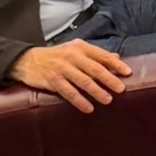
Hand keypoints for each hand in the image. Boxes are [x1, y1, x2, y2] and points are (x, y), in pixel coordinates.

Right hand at [8, 40, 130, 112]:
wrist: (28, 60)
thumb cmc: (56, 55)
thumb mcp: (75, 49)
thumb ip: (95, 54)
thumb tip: (116, 57)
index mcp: (80, 47)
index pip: (102, 55)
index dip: (116, 64)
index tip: (128, 72)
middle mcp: (72, 56)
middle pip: (95, 69)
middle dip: (109, 79)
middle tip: (121, 89)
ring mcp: (62, 69)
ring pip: (83, 81)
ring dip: (97, 91)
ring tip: (108, 100)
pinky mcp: (53, 81)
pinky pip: (69, 92)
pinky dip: (80, 101)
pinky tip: (89, 108)